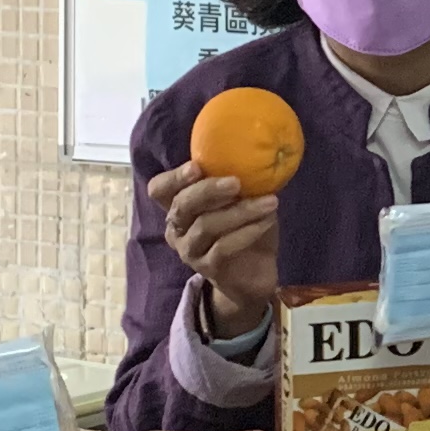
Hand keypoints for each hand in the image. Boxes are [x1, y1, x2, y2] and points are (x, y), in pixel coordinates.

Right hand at [150, 158, 283, 338]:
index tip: (197, 166)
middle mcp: (176, 229)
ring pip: (206, 225)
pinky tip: (268, 221)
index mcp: (178, 208)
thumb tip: (257, 154)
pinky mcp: (207, 268)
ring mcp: (189, 251)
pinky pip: (223, 247)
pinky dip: (248, 231)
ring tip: (270, 201)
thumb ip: (236, 183)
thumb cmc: (244, 231)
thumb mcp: (240, 203)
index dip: (174, 177)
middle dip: (208, 190)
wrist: (253, 276)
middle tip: (236, 182)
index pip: (160, 189)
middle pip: (182, 205)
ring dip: (240, 211)